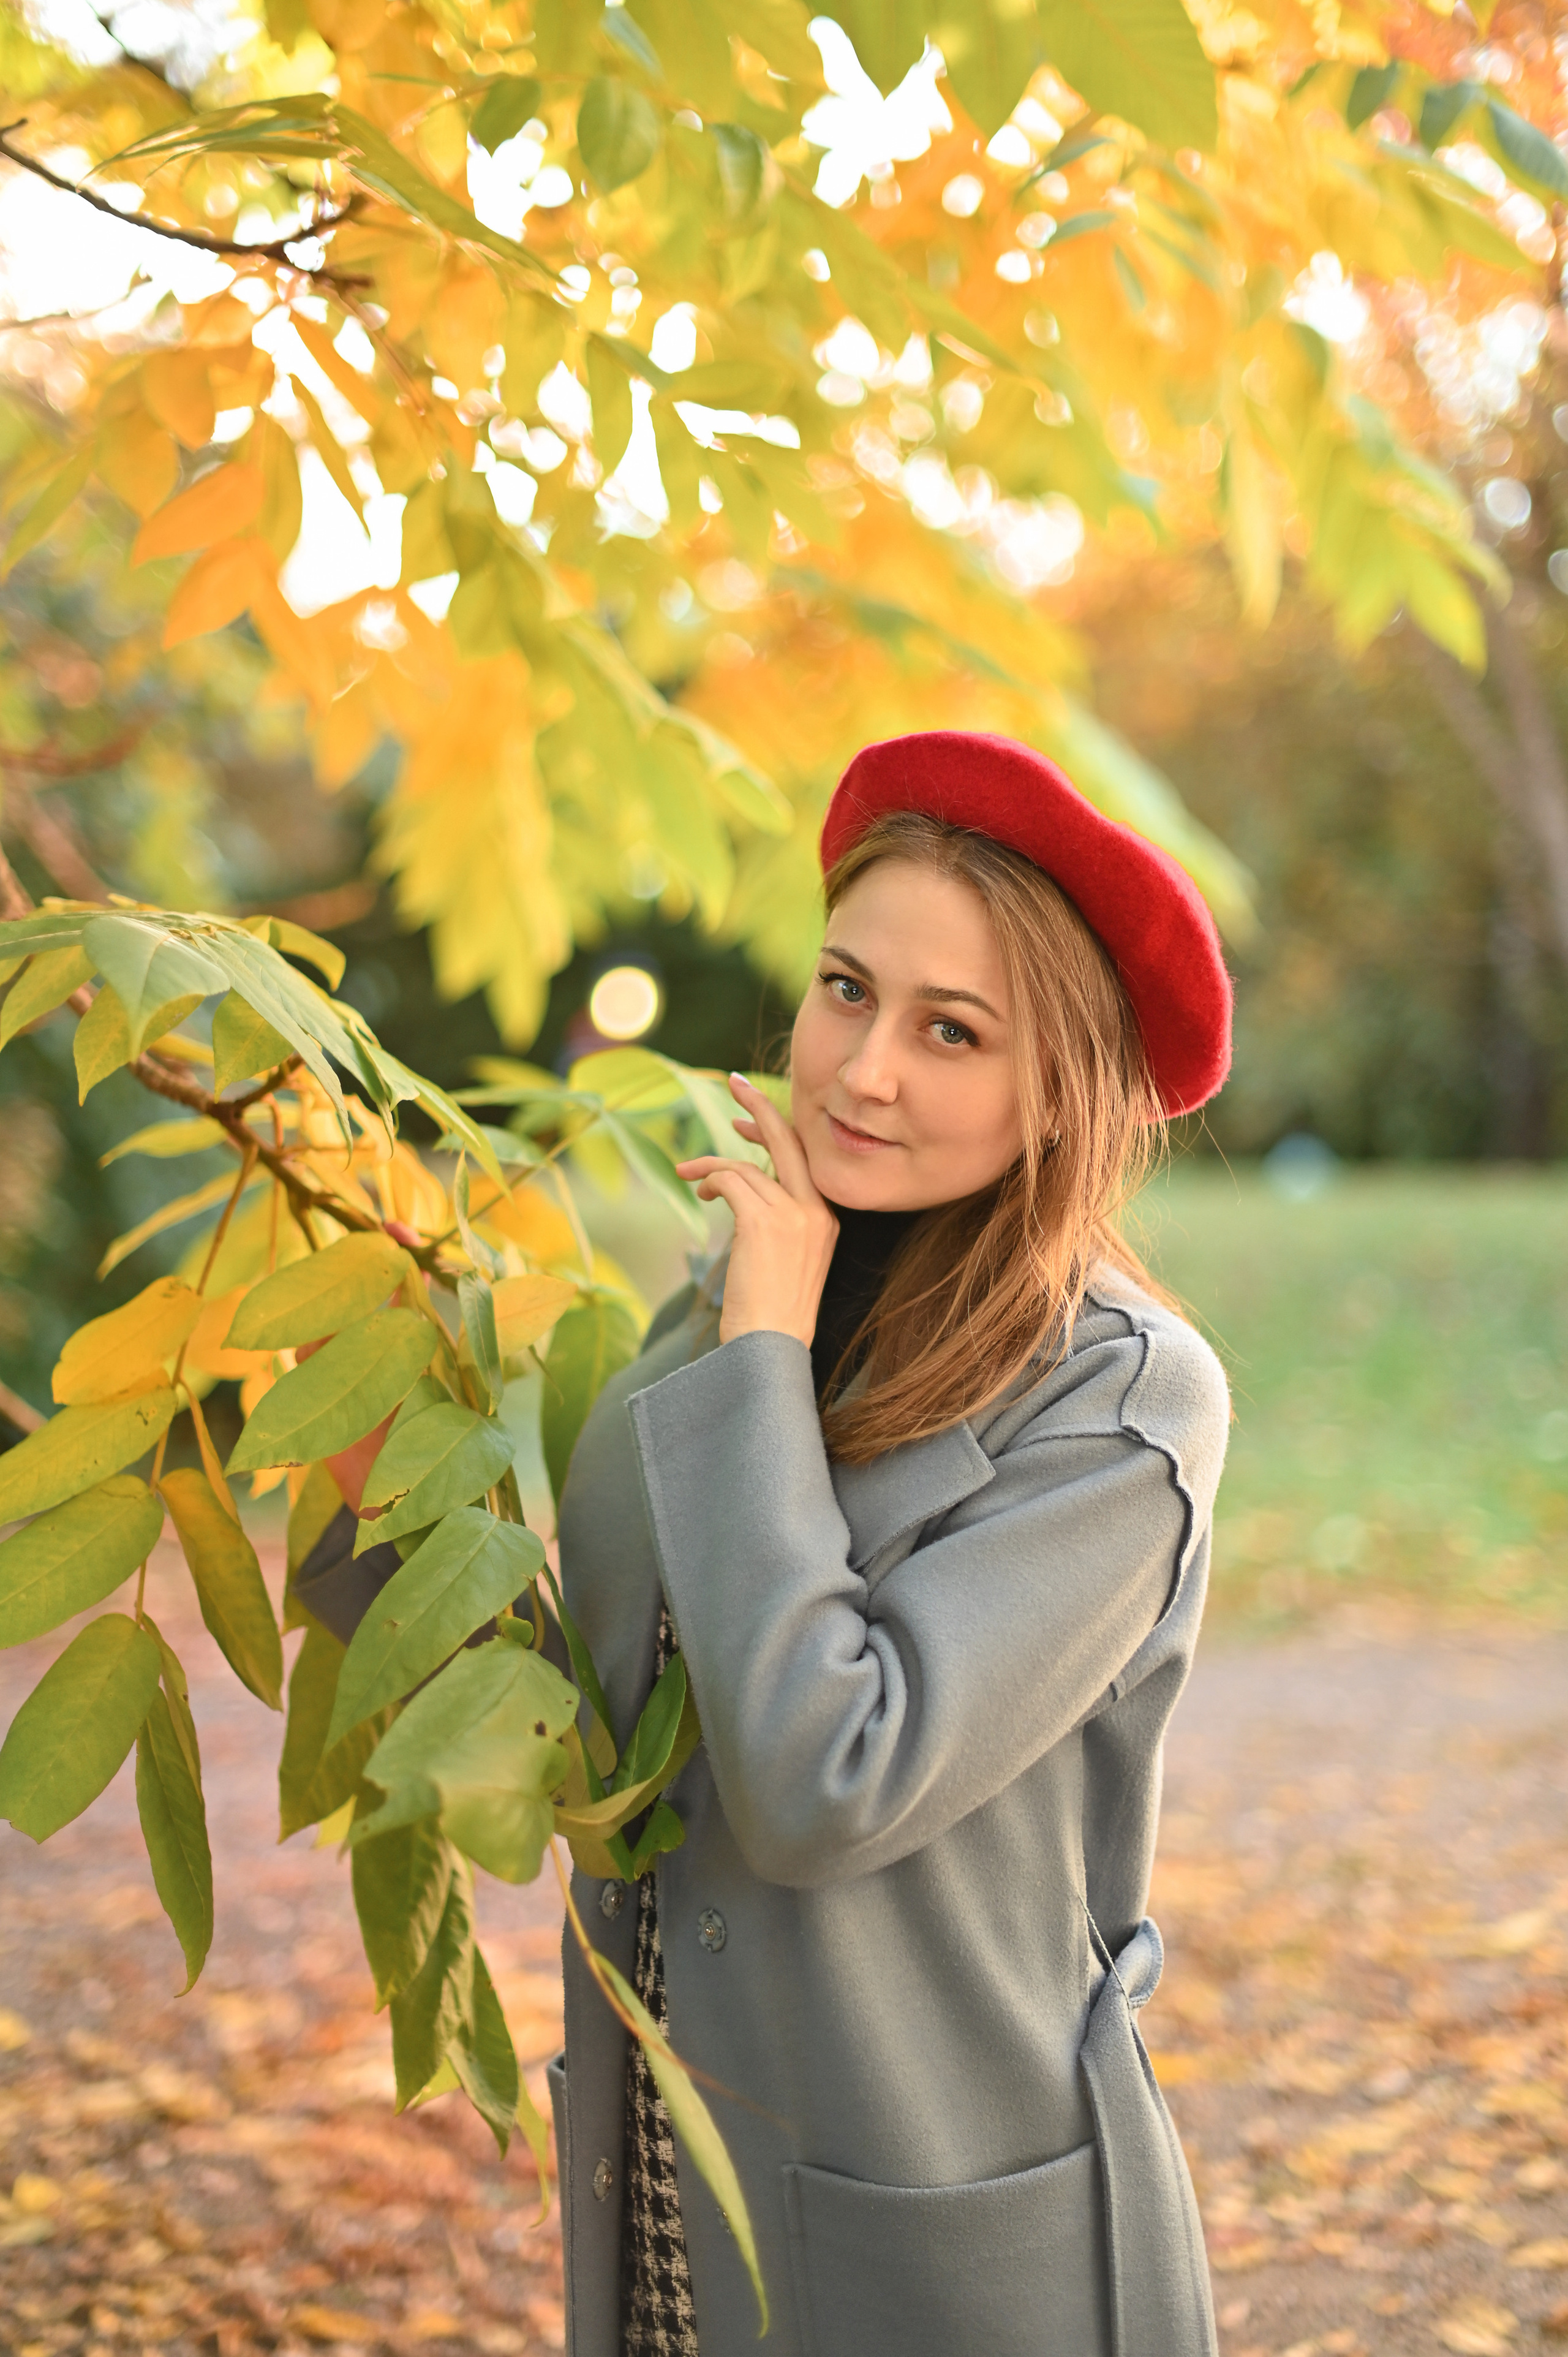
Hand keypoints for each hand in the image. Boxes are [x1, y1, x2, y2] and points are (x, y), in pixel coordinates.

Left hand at [675, 1075, 838, 1348]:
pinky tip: (700, 1191)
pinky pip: (731, 1180)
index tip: (746, 1122)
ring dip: (711, 1164)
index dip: (775, 1132)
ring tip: (688, 1175)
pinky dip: (710, 1178)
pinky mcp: (765, 1223)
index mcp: (827, 1219)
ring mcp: (794, 1216)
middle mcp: (817, 1211)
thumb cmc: (769, 1314)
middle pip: (790, 1141)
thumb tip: (738, 1187)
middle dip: (759, 1107)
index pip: (805, 1159)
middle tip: (735, 1083)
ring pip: (747, 1166)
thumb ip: (772, 1222)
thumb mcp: (782, 1260)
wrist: (770, 1349)